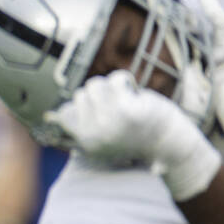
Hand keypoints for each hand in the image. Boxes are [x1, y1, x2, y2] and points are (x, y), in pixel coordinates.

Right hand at [44, 70, 221, 200]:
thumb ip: (81, 127)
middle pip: (82, 94)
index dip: (85, 106)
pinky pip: (116, 79)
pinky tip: (135, 95)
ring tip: (127, 102)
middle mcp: (94, 136)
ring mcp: (109, 122)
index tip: (103, 115)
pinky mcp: (126, 109)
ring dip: (113, 87)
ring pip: (96, 84)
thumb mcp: (103, 139)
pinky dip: (126, 81)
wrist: (170, 144)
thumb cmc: (137, 137)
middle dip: (102, 96)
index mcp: (86, 144)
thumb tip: (53, 114)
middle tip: (120, 112)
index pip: (65, 112)